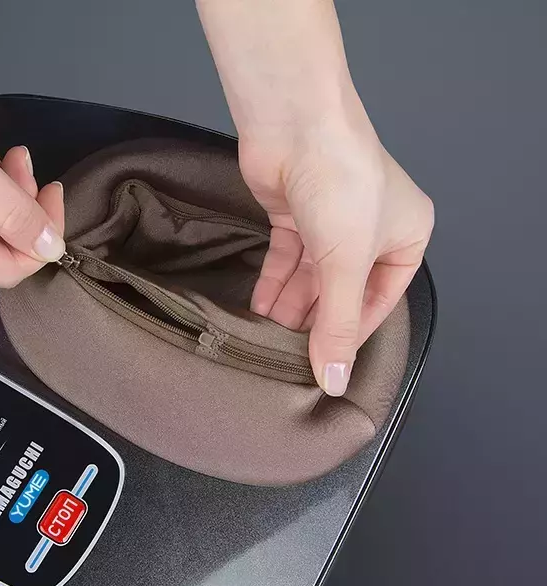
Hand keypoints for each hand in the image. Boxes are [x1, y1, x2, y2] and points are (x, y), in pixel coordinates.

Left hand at [239, 113, 433, 395]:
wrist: (296, 124)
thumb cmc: (341, 181)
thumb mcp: (347, 263)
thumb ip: (339, 324)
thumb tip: (335, 378)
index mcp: (407, 235)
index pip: (381, 299)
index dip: (352, 332)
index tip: (328, 362)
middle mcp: (371, 226)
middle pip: (342, 288)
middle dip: (316, 317)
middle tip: (291, 349)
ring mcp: (330, 218)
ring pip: (311, 274)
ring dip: (292, 303)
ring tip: (270, 332)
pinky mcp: (294, 210)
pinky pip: (287, 256)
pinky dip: (274, 280)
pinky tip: (261, 305)